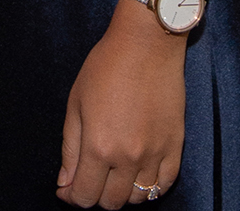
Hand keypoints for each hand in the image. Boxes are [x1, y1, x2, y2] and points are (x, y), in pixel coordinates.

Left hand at [56, 0, 185, 206]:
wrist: (146, 44)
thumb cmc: (106, 66)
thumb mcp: (76, 102)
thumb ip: (70, 147)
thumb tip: (65, 182)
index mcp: (98, 146)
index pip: (85, 196)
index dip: (73, 197)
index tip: (67, 188)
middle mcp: (127, 157)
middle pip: (111, 202)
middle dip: (96, 195)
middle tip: (91, 177)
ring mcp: (154, 154)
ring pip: (138, 199)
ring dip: (123, 193)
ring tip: (114, 174)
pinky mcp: (175, 147)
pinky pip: (164, 185)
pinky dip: (150, 188)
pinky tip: (139, 174)